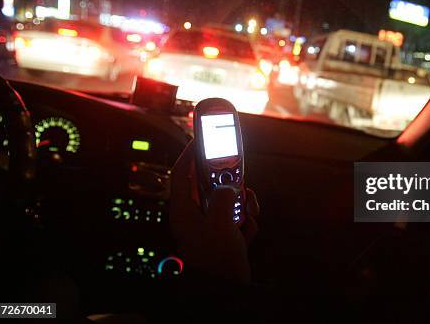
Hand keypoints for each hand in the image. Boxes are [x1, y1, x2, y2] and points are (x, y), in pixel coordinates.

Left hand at [169, 140, 258, 283]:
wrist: (227, 292)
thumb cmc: (216, 259)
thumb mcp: (219, 222)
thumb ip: (224, 197)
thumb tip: (231, 186)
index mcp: (183, 211)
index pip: (181, 174)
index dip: (189, 154)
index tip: (200, 138)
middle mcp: (195, 216)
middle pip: (209, 185)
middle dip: (226, 181)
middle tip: (237, 175)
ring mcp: (211, 226)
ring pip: (227, 200)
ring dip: (241, 203)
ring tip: (247, 211)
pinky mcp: (225, 236)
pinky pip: (237, 217)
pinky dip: (246, 220)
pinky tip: (248, 231)